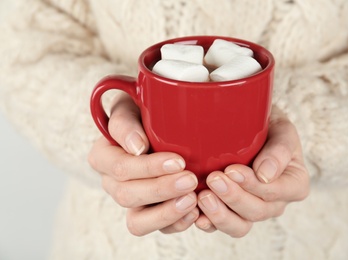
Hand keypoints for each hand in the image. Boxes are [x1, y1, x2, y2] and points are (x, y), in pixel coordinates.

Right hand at [88, 93, 198, 235]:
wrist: (158, 125)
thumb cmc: (143, 112)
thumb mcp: (131, 107)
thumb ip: (126, 123)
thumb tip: (136, 147)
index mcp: (103, 156)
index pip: (120, 167)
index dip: (148, 168)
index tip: (178, 160)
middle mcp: (112, 182)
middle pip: (127, 195)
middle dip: (161, 190)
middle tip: (190, 179)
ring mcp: (131, 201)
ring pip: (137, 221)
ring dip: (166, 213)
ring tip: (192, 200)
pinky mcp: (148, 214)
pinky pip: (156, 229)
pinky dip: (176, 224)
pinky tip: (194, 212)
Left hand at [195, 107, 309, 236]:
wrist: (247, 126)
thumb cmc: (267, 125)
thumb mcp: (281, 129)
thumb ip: (279, 150)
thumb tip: (265, 175)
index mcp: (294, 184)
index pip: (275, 192)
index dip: (253, 185)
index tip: (231, 170)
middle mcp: (276, 203)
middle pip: (256, 211)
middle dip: (233, 197)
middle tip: (213, 179)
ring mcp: (252, 211)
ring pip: (240, 226)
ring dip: (220, 215)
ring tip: (203, 197)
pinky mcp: (231, 213)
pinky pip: (221, 227)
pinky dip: (209, 223)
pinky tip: (197, 216)